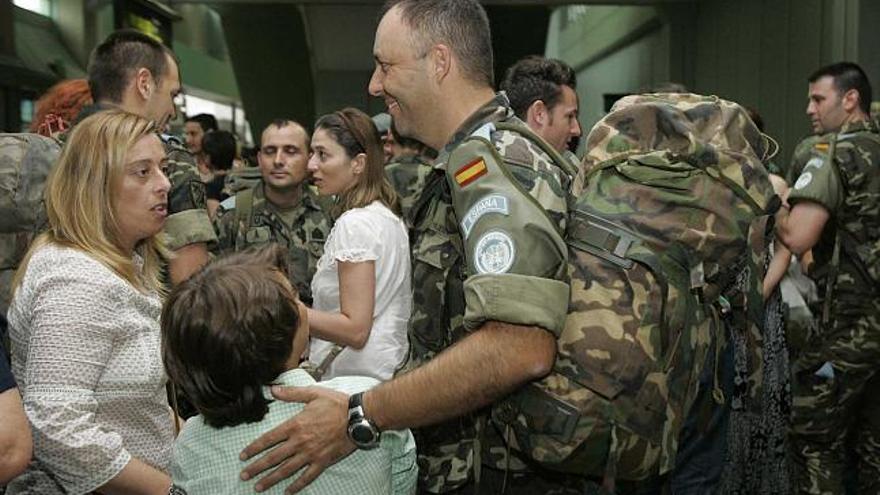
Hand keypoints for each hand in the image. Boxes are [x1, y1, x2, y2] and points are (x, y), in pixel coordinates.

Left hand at [239, 386, 354, 492]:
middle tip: (244, 475)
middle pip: (273, 457)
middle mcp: (300, 442)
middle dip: (256, 467)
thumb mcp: (313, 394)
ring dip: (270, 479)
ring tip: (258, 486)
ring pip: (286, 470)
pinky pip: (307, 476)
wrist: (358, 417)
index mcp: (296, 425)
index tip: (243, 455)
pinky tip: (287, 491)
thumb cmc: (337, 404)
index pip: (269, 439)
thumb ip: (291, 393)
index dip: (254, 448)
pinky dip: (296, 485)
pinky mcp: (322, 461)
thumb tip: (273, 389)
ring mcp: (311, 454)